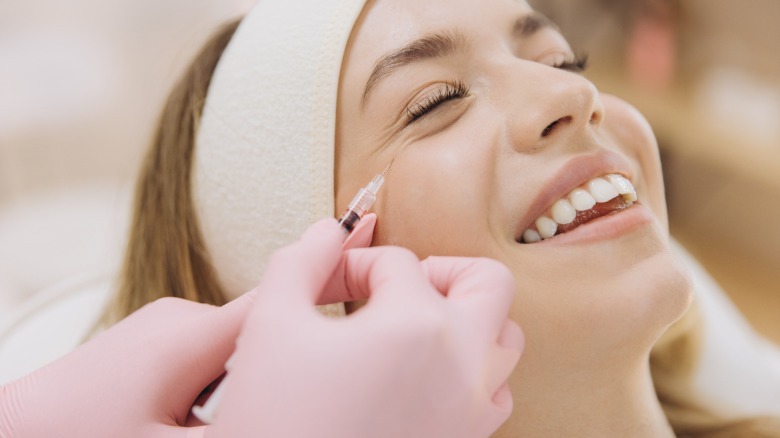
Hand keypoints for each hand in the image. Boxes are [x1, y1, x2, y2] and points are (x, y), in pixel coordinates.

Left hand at [0, 215, 377, 437]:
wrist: (9, 435)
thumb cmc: (74, 437)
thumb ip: (250, 416)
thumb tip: (294, 406)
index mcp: (191, 335)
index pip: (285, 295)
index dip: (337, 268)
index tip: (372, 230)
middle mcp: (179, 323)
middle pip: (267, 331)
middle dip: (293, 360)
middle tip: (308, 402)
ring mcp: (162, 335)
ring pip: (238, 353)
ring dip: (254, 383)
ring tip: (231, 427)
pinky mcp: (149, 353)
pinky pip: (208, 362)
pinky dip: (225, 386)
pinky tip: (206, 425)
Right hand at [208, 218, 522, 437]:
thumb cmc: (273, 417)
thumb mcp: (270, 323)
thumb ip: (301, 260)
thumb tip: (330, 229)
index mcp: (415, 325)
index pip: (396, 262)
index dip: (353, 265)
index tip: (324, 285)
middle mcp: (462, 363)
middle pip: (488, 282)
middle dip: (441, 270)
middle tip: (396, 287)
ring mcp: (472, 409)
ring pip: (504, 339)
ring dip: (467, 319)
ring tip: (413, 327)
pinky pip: (496, 392)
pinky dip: (472, 371)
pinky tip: (424, 376)